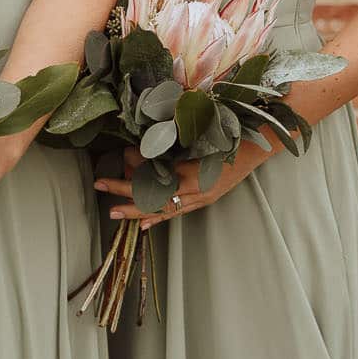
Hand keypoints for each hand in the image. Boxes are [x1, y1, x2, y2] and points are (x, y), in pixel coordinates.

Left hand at [96, 140, 273, 228]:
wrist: (257, 145)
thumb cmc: (227, 134)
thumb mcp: (196, 136)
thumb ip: (166, 144)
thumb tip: (133, 152)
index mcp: (193, 175)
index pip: (154, 181)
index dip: (132, 178)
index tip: (113, 168)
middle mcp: (197, 191)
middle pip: (155, 199)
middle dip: (126, 196)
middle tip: (100, 187)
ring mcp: (202, 198)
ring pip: (165, 209)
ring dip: (139, 211)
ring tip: (115, 212)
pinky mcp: (206, 199)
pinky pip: (178, 211)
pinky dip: (160, 217)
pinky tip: (145, 224)